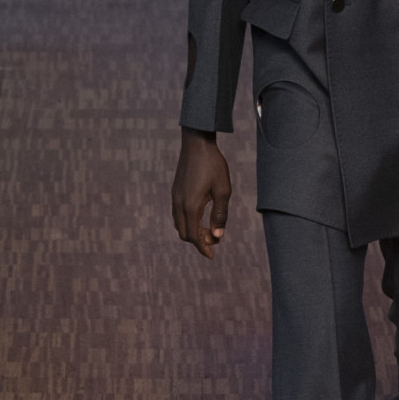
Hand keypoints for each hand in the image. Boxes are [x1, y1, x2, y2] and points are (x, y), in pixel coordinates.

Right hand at [171, 129, 230, 258]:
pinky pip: (178, 215)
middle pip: (184, 233)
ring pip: (180, 224)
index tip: (211, 255)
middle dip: (199, 241)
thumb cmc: (213, 166)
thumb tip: (218, 235)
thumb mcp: (223, 190)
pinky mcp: (175, 192)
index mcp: (191, 206)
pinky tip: (200, 217)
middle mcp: (179, 204)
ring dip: (193, 231)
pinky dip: (188, 222)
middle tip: (214, 240)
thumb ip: (220, 214)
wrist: (197, 144)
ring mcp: (175, 198)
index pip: (194, 236)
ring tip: (209, 229)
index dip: (203, 248)